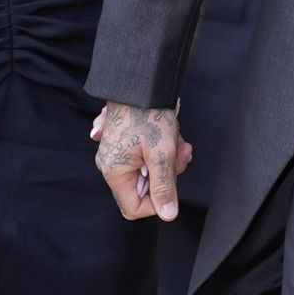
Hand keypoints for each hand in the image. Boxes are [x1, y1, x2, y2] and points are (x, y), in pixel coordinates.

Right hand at [90, 102, 191, 221]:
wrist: (140, 81)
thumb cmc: (148, 113)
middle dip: (168, 173)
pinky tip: (168, 134)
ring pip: (149, 170)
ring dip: (168, 158)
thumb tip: (167, 214)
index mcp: (114, 171)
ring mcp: (117, 152)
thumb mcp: (161, 153)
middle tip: (182, 154)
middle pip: (145, 188)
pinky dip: (161, 149)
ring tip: (177, 139)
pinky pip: (146, 156)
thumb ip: (164, 186)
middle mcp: (111, 165)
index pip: (134, 208)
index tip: (173, 183)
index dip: (157, 202)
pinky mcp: (125, 141)